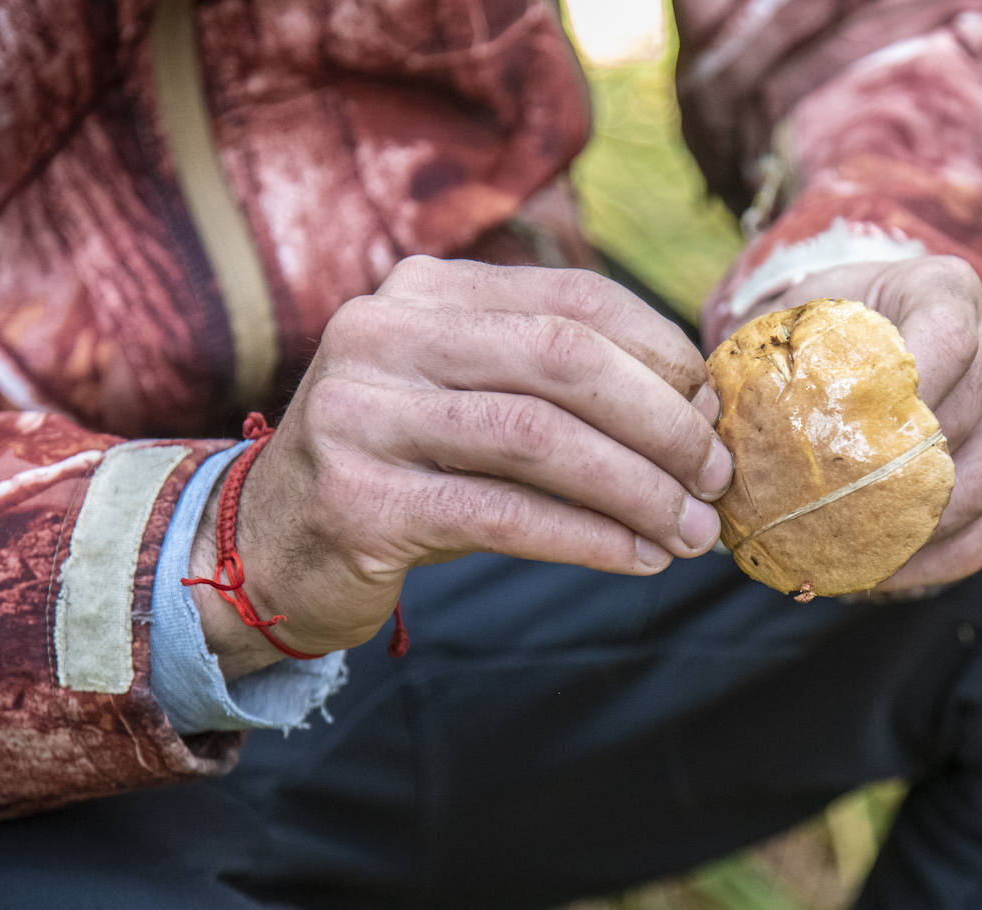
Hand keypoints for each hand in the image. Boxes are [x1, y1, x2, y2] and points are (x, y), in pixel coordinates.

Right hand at [191, 256, 731, 677]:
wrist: (264, 544)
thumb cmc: (401, 470)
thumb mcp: (470, 401)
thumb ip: (558, 388)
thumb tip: (697, 407)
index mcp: (425, 291)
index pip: (575, 299)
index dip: (662, 352)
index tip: (712, 409)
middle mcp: (385, 333)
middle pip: (566, 360)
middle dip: (663, 422)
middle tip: (717, 477)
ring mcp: (362, 413)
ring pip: (540, 437)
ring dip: (638, 489)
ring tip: (692, 531)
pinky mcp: (358, 500)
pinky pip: (506, 514)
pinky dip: (589, 537)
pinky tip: (637, 559)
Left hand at [754, 255, 981, 592]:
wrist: (873, 340)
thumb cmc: (827, 336)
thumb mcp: (794, 328)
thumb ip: (771, 367)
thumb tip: (723, 438)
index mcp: (946, 289)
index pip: (944, 340)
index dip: (899, 399)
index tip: (840, 447)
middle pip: (964, 420)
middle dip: (892, 480)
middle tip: (825, 523)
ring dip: (913, 532)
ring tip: (846, 559)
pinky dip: (937, 560)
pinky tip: (883, 574)